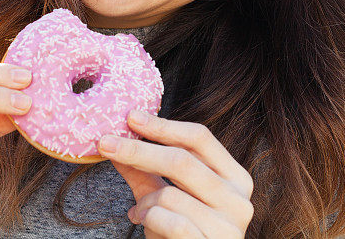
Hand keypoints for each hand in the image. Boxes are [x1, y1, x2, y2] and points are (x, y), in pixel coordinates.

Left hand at [97, 111, 253, 237]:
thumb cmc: (180, 234)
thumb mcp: (163, 196)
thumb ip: (144, 170)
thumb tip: (115, 139)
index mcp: (235, 178)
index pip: (200, 138)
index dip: (163, 126)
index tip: (131, 117)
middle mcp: (239, 200)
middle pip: (182, 160)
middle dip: (139, 150)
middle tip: (106, 143)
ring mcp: (228, 227)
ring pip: (169, 194)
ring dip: (144, 202)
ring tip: (139, 212)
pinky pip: (168, 220)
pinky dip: (149, 218)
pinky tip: (143, 222)